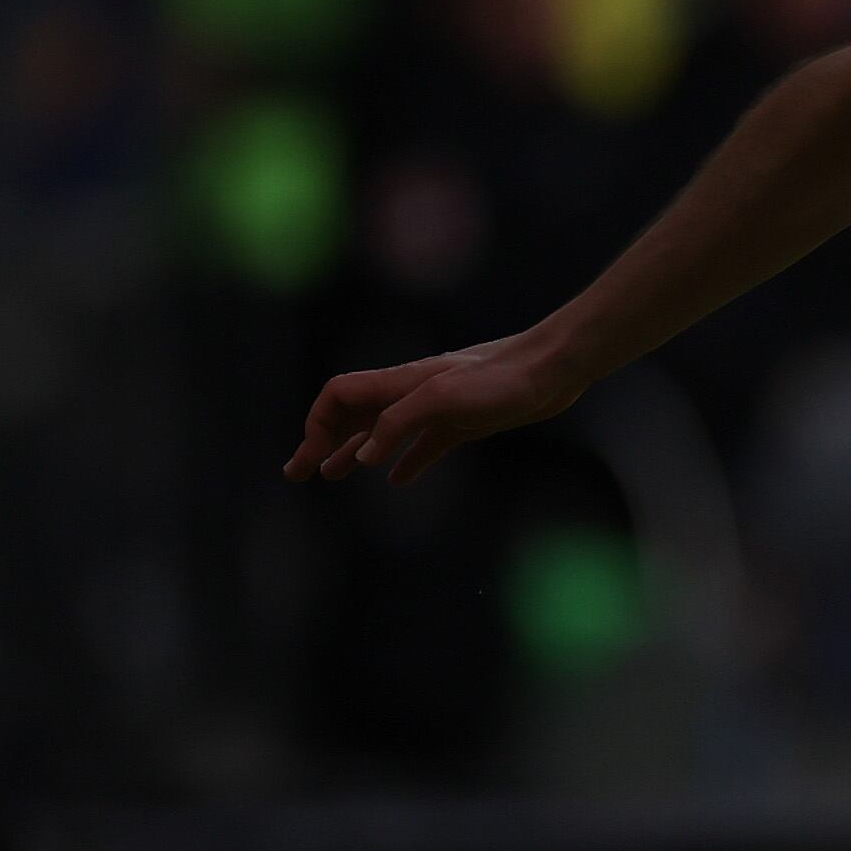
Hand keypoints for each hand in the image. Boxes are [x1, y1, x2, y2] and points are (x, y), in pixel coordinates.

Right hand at [285, 334, 579, 483]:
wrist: (553, 370)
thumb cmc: (502, 378)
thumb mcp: (443, 399)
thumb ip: (399, 424)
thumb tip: (361, 458)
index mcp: (399, 383)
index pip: (338, 396)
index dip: (317, 424)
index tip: (311, 459)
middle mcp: (410, 394)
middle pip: (352, 416)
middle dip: (321, 443)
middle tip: (297, 474)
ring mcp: (436, 410)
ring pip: (381, 433)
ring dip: (352, 452)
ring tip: (331, 475)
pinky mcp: (463, 425)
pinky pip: (422, 447)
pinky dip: (403, 463)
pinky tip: (396, 480)